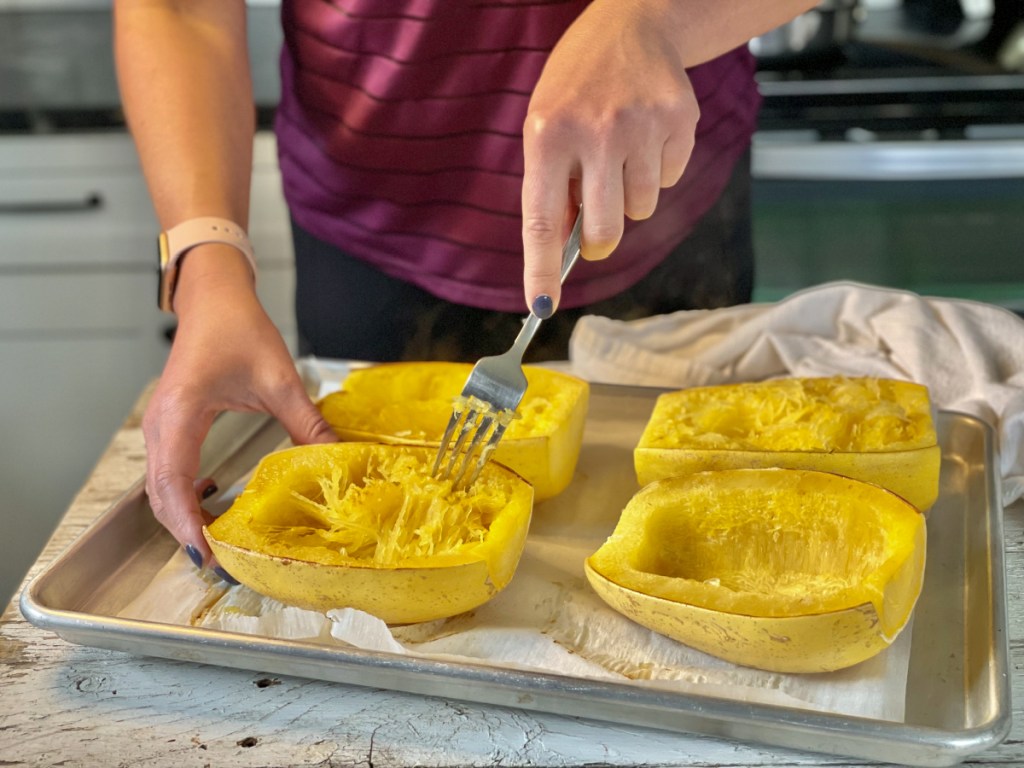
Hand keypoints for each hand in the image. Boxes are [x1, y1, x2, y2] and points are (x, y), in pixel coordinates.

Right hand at [142, 251, 336, 573]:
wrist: (214, 298)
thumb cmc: (238, 329)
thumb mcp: (279, 379)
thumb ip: (306, 423)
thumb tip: (337, 460)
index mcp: (182, 414)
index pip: (174, 483)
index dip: (187, 524)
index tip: (208, 554)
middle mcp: (162, 425)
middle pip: (160, 495)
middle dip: (185, 532)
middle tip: (221, 563)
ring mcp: (161, 427)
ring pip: (160, 488)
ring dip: (183, 518)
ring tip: (218, 545)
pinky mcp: (170, 426)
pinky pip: (168, 473)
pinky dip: (183, 498)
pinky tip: (212, 508)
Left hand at [520, 1, 698, 313]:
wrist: (633, 25)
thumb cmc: (576, 86)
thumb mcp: (545, 126)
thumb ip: (552, 186)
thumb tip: (563, 254)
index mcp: (547, 136)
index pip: (542, 220)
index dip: (541, 270)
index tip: (541, 308)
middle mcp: (594, 132)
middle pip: (603, 230)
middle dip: (600, 238)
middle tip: (596, 221)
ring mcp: (641, 126)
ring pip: (641, 209)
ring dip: (630, 195)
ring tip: (620, 151)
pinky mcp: (679, 120)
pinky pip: (669, 180)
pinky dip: (658, 169)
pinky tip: (646, 134)